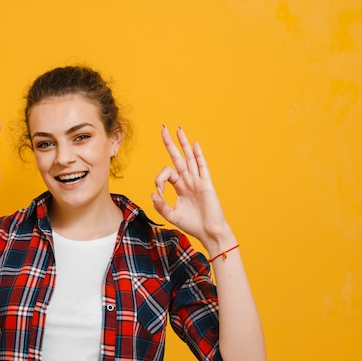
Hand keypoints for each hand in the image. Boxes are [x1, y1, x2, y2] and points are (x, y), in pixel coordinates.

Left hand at [151, 125, 229, 245]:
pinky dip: (198, 155)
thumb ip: (161, 205)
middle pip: (177, 157)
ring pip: (189, 158)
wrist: (208, 232)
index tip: (159, 194)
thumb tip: (153, 193)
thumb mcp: (171, 215)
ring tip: (178, 129)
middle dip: (169, 143)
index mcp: (179, 186)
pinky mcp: (206, 184)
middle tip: (163, 128)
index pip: (165, 174)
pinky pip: (202, 167)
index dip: (158, 181)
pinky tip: (195, 144)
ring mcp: (197, 180)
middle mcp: (188, 180)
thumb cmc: (192, 224)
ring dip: (183, 143)